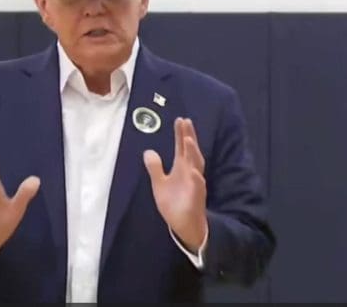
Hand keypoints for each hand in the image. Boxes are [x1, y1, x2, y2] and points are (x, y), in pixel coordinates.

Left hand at [143, 118, 207, 251]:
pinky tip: (193, 171)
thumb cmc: (174, 203)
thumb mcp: (159, 184)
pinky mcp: (197, 197)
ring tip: (188, 140)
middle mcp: (191, 172)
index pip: (182, 148)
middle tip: (186, 122)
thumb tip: (148, 151)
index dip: (181, 134)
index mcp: (182, 168)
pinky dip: (197, 179)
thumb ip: (155, 168)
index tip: (180, 120)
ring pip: (196, 166)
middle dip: (189, 137)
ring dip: (193, 153)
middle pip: (191, 151)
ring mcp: (195, 184)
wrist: (183, 225)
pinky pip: (198, 187)